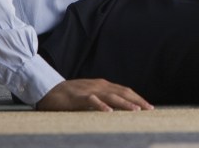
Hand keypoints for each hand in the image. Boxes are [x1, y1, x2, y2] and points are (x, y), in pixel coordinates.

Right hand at [35, 78, 153, 111]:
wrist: (49, 90)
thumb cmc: (70, 96)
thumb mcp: (91, 95)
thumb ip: (103, 99)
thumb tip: (118, 109)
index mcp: (103, 85)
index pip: (125, 90)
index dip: (137, 98)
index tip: (149, 107)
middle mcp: (99, 85)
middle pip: (123, 92)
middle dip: (137, 100)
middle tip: (149, 109)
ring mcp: (89, 90)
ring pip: (111, 96)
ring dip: (124, 103)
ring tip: (136, 110)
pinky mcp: (78, 97)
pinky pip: (91, 100)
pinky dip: (101, 105)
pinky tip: (109, 112)